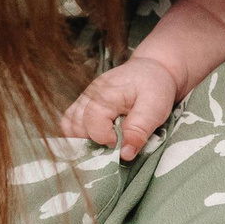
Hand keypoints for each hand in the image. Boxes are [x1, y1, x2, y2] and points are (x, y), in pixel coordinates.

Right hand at [61, 57, 183, 158]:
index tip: (123, 142)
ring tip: (107, 139)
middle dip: (93, 141)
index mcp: (106, 93)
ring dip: (84, 139)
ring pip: (68, 126)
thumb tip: (124, 154)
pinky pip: (70, 122)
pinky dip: (80, 134)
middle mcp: (89, 95)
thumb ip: (138, 130)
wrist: (153, 68)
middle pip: (75, 127)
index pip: (91, 123)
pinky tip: (99, 135)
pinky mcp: (83, 103)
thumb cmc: (155, 87)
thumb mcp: (154, 109)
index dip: (107, 139)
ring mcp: (84, 98)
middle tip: (115, 142)